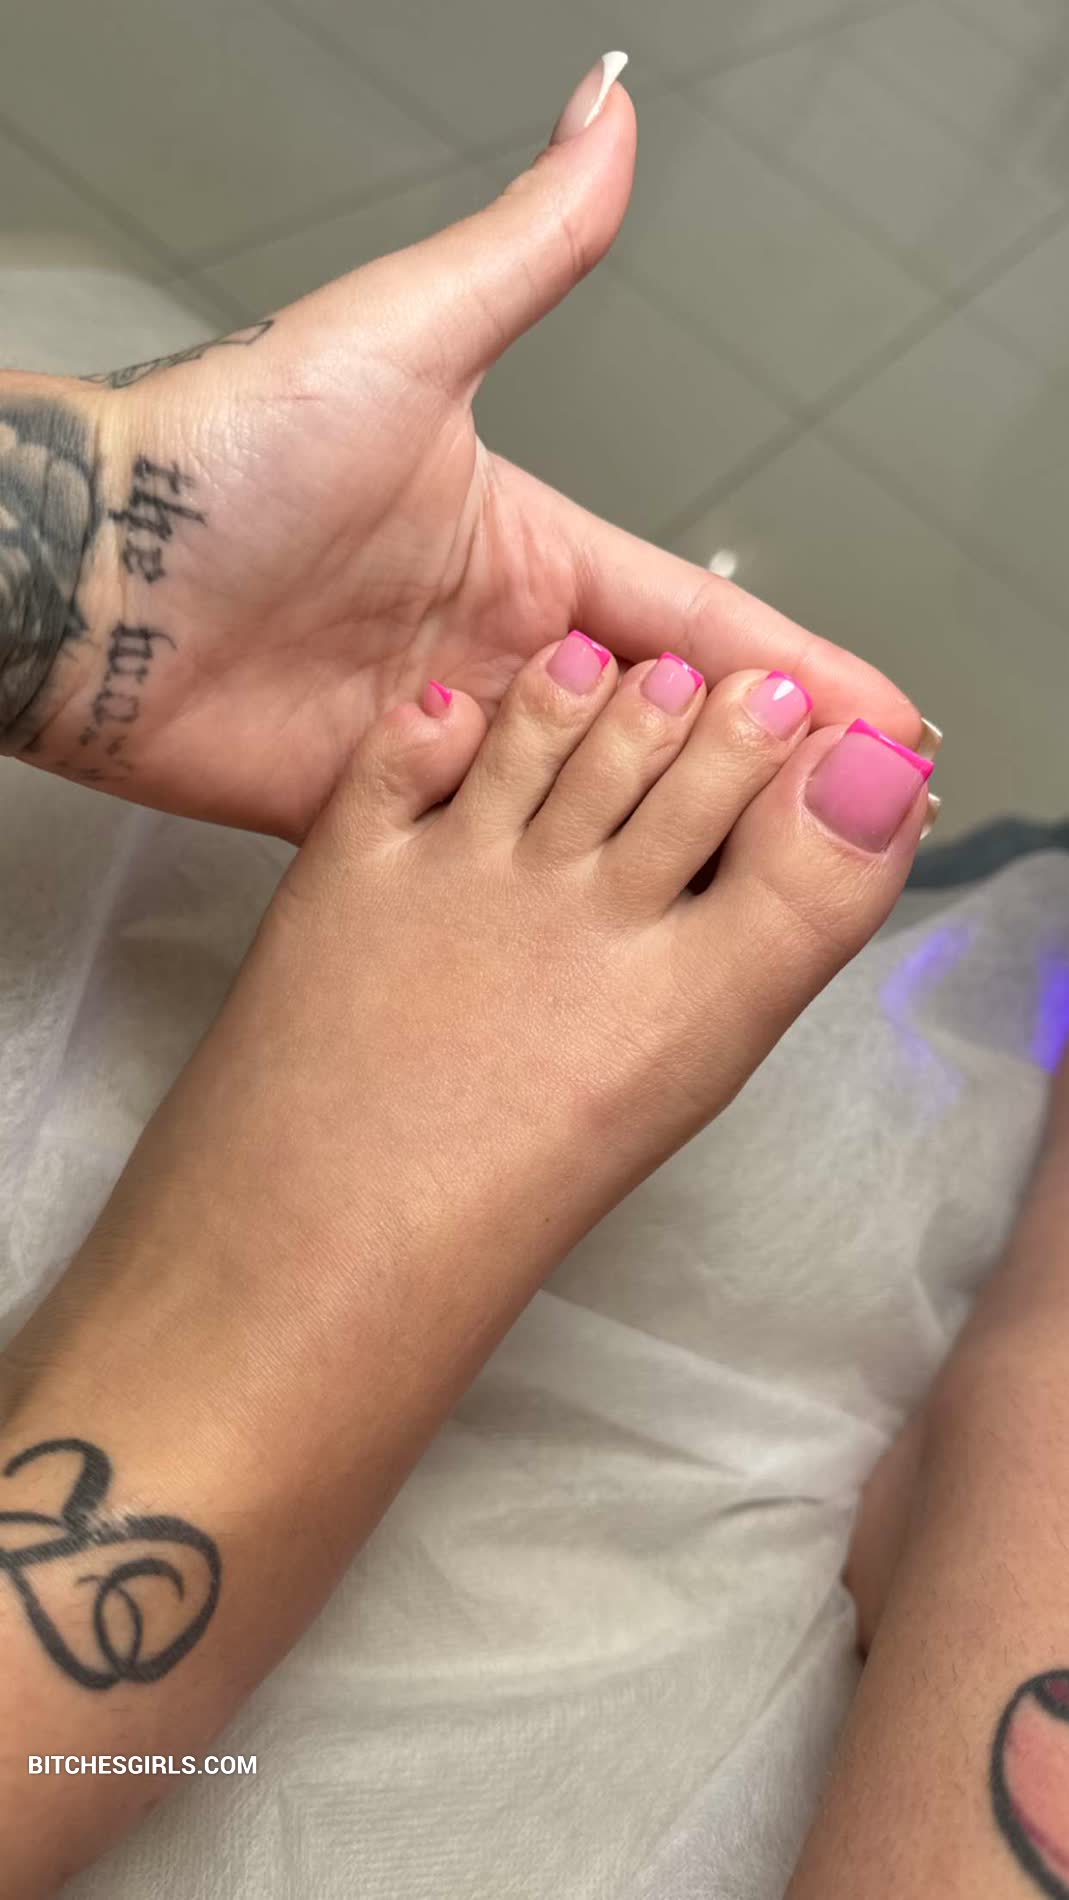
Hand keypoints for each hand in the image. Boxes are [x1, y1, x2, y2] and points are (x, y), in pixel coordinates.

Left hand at [7, 59, 921, 838]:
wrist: (87, 585)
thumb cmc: (223, 456)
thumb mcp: (401, 341)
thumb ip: (523, 255)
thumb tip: (605, 119)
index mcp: (525, 553)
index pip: (696, 625)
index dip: (798, 676)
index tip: (885, 723)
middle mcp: (499, 655)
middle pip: (665, 732)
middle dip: (767, 773)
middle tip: (866, 823)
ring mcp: (451, 748)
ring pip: (600, 810)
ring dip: (689, 842)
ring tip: (790, 886)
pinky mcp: (392, 822)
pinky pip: (506, 866)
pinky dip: (573, 891)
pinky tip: (641, 927)